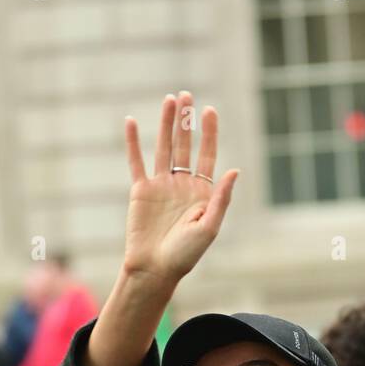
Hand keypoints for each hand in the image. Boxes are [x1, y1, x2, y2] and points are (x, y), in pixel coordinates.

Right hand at [123, 92, 238, 289]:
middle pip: (185, 146)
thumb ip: (221, 199)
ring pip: (163, 148)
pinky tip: (130, 122)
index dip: (208, 133)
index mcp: (202, 193)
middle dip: (186, 121)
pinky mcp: (140, 191)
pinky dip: (132, 142)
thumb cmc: (185, 255)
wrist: (155, 270)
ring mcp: (161, 186)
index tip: (209, 111)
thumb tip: (234, 170)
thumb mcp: (209, 227)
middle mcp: (182, 185)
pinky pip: (136, 162)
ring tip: (169, 100)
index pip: (207, 155)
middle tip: (187, 95)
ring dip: (165, 124)